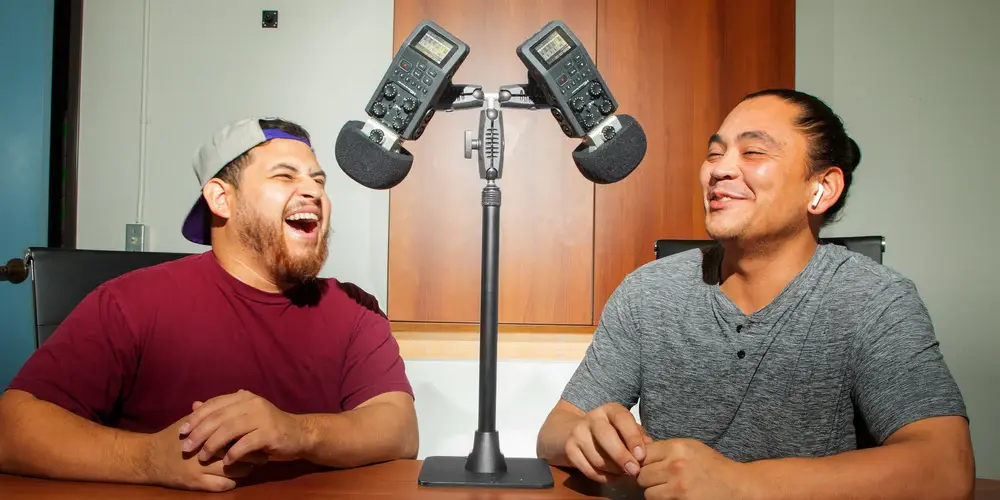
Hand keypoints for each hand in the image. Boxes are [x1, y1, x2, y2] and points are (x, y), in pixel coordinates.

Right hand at [146, 415, 267, 491]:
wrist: (148, 458)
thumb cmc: (172, 437)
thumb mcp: (191, 420)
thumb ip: (214, 410)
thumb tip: (239, 393)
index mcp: (205, 431)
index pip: (235, 432)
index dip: (250, 434)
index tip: (259, 435)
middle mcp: (204, 449)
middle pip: (238, 452)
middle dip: (254, 454)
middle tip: (263, 453)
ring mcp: (200, 468)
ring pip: (234, 470)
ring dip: (246, 469)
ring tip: (253, 465)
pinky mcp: (197, 483)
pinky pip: (223, 485)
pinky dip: (233, 481)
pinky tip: (236, 477)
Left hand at [179, 390, 308, 465]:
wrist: (298, 434)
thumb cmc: (267, 427)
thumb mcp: (243, 416)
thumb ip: (221, 411)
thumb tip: (195, 405)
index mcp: (244, 397)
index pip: (215, 404)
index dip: (196, 417)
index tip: (182, 431)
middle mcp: (252, 403)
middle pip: (219, 417)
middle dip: (199, 432)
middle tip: (186, 447)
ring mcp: (262, 417)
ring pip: (230, 429)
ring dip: (212, 444)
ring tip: (202, 456)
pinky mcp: (270, 433)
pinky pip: (246, 443)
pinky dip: (233, 453)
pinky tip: (226, 461)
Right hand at [565, 402, 652, 482]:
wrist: (571, 432)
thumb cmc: (608, 432)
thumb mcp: (624, 429)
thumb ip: (639, 436)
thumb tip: (651, 450)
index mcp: (610, 410)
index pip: (622, 419)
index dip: (632, 437)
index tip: (641, 455)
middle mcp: (592, 417)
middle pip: (606, 436)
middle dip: (621, 456)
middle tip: (634, 471)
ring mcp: (578, 432)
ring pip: (597, 457)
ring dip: (613, 470)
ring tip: (623, 473)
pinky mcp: (569, 449)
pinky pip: (587, 469)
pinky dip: (602, 477)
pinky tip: (611, 477)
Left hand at [636, 439, 750, 499]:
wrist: (736, 485)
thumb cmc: (712, 466)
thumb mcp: (690, 448)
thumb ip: (666, 449)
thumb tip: (640, 450)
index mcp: (677, 447)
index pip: (643, 454)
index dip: (644, 461)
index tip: (649, 466)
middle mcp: (675, 464)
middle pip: (642, 474)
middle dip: (648, 478)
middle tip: (659, 480)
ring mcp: (678, 485)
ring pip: (647, 491)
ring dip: (654, 492)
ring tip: (667, 489)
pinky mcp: (681, 499)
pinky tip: (673, 496)